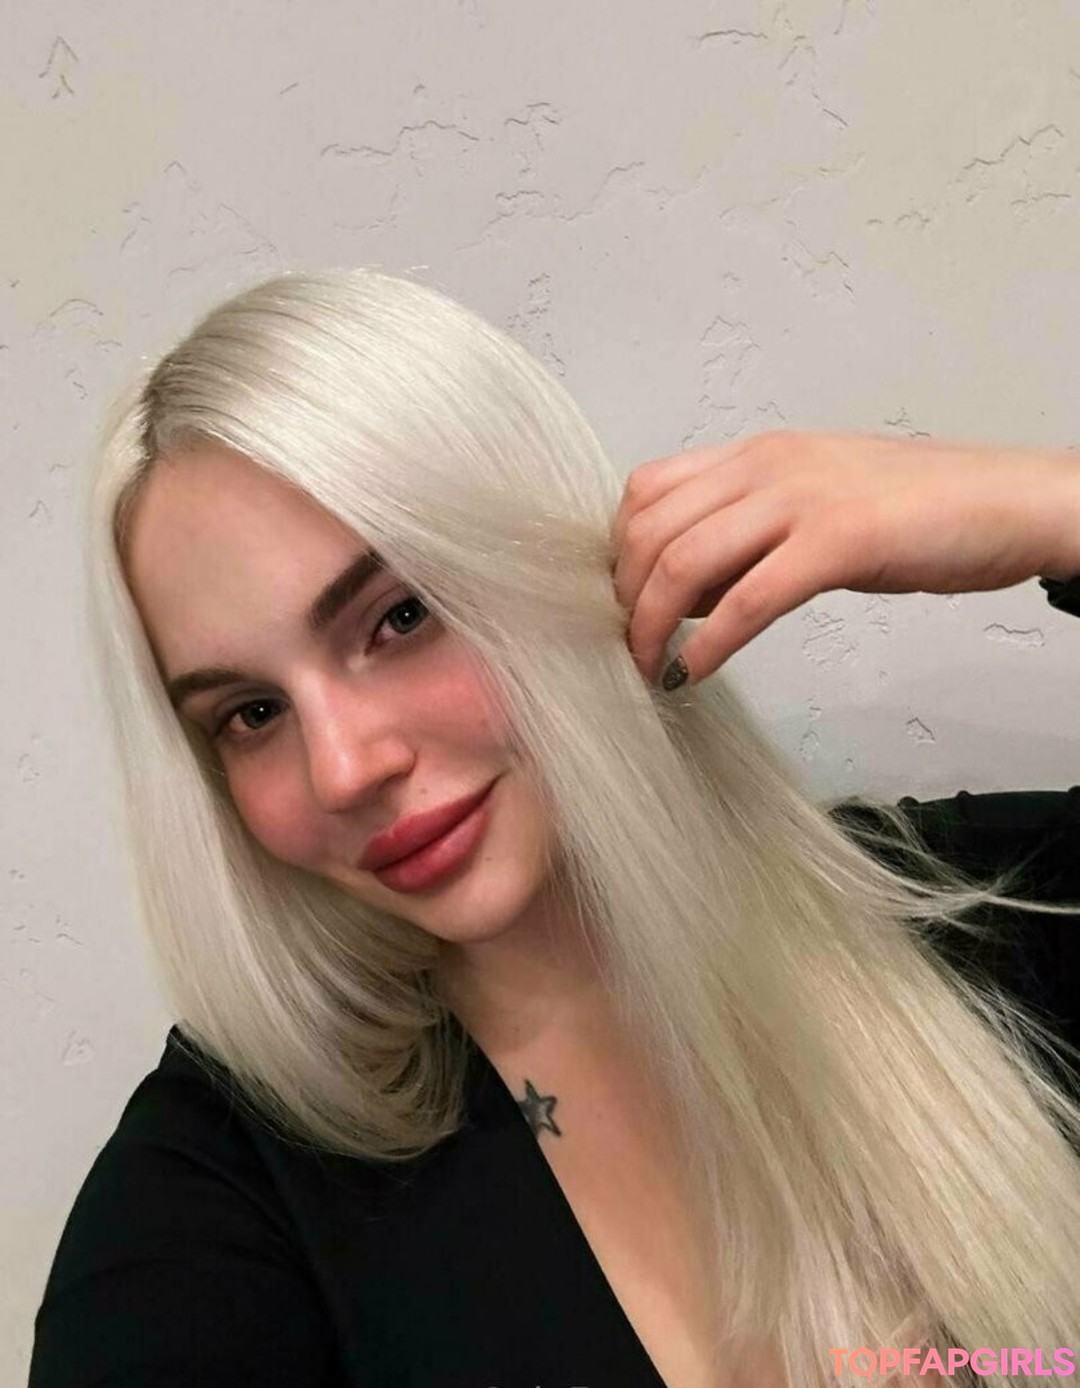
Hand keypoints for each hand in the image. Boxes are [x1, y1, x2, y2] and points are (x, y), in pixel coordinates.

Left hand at [608, 430, 1078, 686]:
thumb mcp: (814, 505)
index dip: (620, 552)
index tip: (624, 601)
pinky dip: (708, 644)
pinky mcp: (838, 543)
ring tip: (651, 668)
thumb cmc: (917, 510)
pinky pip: (747, 600)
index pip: (647, 491)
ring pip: (685, 561)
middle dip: (625, 598)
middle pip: (651, 531)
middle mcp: (766, 467)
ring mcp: (801, 501)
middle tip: (629, 648)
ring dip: (651, 626)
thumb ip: (749, 533)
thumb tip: (693, 591)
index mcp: (756, 455)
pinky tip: (694, 673)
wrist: (1007, 502)